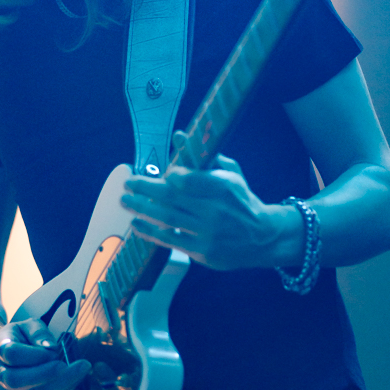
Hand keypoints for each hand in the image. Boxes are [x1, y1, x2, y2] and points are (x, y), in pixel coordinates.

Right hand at [0, 318, 90, 389]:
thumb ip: (38, 332)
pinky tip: (71, 380)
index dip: (34, 354)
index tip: (54, 351)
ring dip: (57, 385)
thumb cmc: (17, 338)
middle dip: (47, 374)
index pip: (12, 354)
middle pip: (16, 380)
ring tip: (79, 371)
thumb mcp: (27, 325)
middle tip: (72, 365)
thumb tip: (51, 347)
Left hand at [121, 150, 301, 270]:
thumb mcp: (231, 174)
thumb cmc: (242, 201)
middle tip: (128, 183)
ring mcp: (208, 233)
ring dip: (141, 209)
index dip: (171, 176)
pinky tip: (136, 224)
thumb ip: (204, 157)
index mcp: (224, 187)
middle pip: (172, 198)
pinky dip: (150, 232)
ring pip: (167, 219)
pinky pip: (170, 240)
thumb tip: (178, 137)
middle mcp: (215, 211)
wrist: (263, 237)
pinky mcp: (203, 252)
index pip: (189, 179)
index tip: (162, 173)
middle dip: (145, 189)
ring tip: (125, 201)